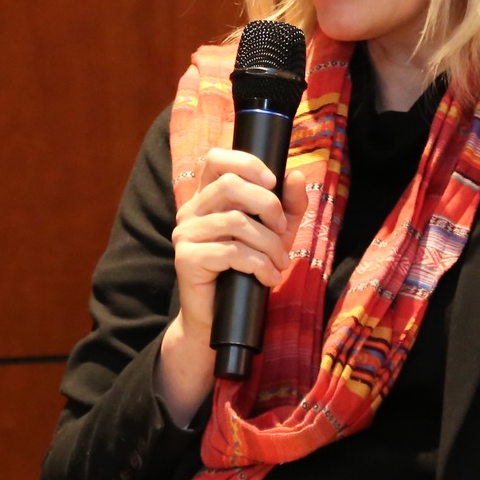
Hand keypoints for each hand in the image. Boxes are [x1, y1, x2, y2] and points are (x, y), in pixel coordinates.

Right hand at [154, 149, 309, 418]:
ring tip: (280, 264)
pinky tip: (268, 278)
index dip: (247, 162)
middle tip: (283, 231)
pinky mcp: (186, 259)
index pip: (216, 159)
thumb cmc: (245, 272)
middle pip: (230, 185)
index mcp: (207, 198)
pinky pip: (231, 252)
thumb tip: (294, 176)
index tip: (273, 182)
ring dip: (269, 244)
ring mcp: (185, 234)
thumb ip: (287, 205)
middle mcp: (190, 211)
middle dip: (267, 205)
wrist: (218, 320)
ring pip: (235, 221)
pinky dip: (259, 265)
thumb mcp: (275, 234)